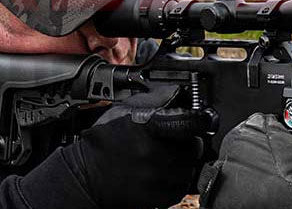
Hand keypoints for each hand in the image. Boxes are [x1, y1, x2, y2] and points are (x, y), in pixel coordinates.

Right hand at [64, 84, 203, 207]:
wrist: (85, 178)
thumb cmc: (103, 143)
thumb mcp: (124, 111)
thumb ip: (154, 101)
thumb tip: (180, 93)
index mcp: (147, 128)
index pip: (188, 122)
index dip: (200, 119)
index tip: (205, 118)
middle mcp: (153, 153)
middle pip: (193, 147)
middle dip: (187, 143)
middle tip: (172, 142)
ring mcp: (156, 178)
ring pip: (189, 168)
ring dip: (182, 163)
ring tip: (162, 158)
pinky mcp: (158, 197)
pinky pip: (181, 187)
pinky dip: (176, 180)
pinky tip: (159, 174)